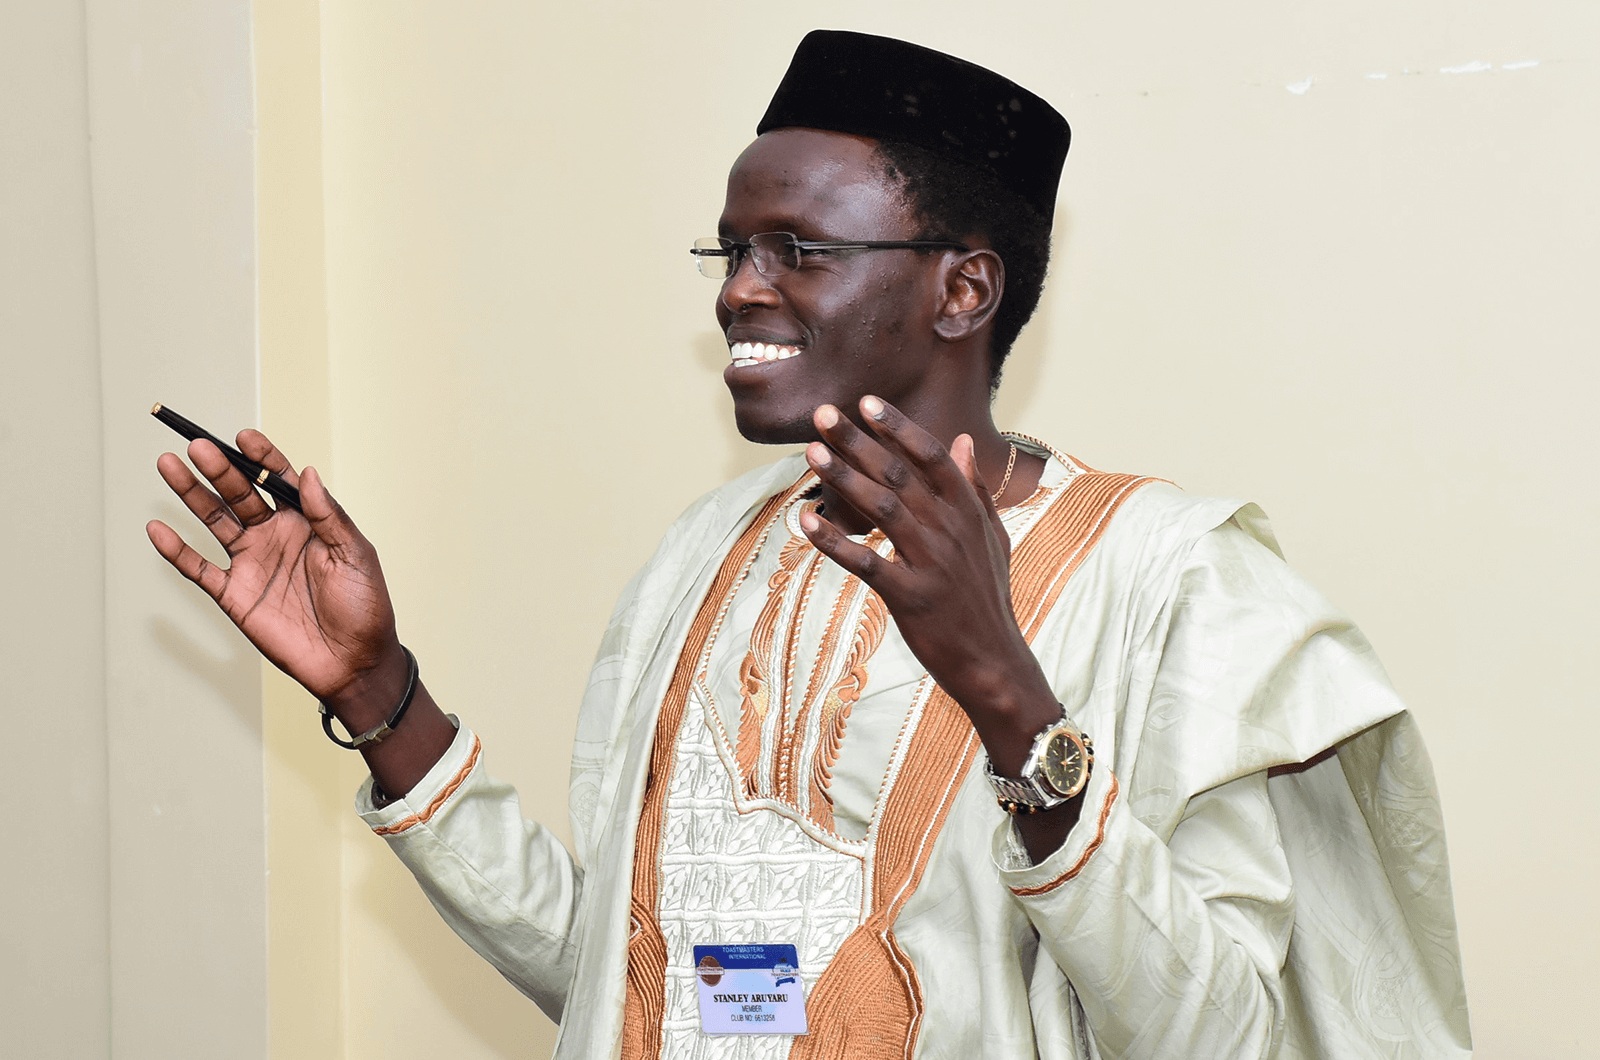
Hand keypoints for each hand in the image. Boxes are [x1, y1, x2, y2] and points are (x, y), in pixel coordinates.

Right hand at [147, 430, 400, 708]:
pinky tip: (158, 528)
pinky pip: (198, 568)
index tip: (243, 437)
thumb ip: (330, 515)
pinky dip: (176, 551)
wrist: (353, 661)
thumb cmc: (365, 606)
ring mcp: (252, 562)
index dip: (260, 457)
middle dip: (219, 468)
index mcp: (307, 521)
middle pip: (239, 493)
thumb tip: (308, 473)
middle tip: (198, 446)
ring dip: (192, 494)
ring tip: (168, 465)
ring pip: (214, 520)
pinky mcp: (234, 594)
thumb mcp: (355, 555)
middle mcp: (275, 535)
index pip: (278, 479)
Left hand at [797, 397, 1058, 758]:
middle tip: (822, 414)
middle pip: (898, 473)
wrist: (994, 660)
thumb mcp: (992, 537)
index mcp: (968, 511)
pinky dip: (834, 541)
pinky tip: (807, 521)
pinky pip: (866, 562)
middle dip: (857, 440)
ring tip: (810, 453)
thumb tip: (962, 439)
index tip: (867, 402)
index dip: (899, 427)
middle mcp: (950, 529)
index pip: (931, 456)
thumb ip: (974, 487)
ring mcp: (931, 562)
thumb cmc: (987, 596)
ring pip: (882, 508)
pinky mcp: (910, 596)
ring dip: (843, 478)